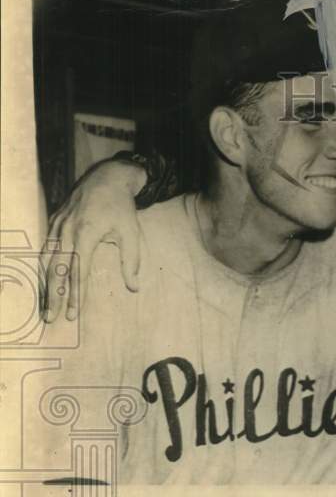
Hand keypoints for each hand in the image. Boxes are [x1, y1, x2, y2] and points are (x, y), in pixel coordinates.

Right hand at [42, 159, 145, 321]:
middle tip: (52, 318)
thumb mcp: (131, 234)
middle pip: (57, 270)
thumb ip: (131, 262)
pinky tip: (42, 282)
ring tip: (45, 306)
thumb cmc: (122, 208)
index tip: (73, 315)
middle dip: (55, 296)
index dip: (75, 295)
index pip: (78, 272)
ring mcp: (57, 225)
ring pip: (46, 260)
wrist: (107, 178)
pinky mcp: (53, 221)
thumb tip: (133, 287)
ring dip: (45, 284)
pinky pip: (44, 248)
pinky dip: (41, 267)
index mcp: (87, 234)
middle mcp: (67, 231)